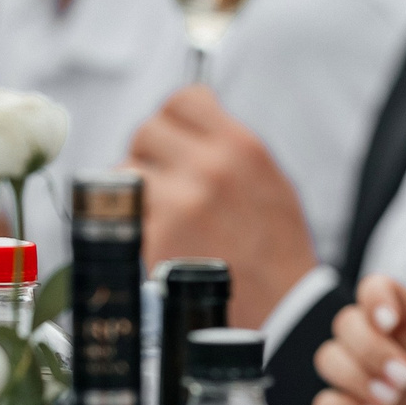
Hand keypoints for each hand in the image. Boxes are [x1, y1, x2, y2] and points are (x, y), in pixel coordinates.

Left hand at [126, 84, 314, 327]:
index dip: (173, 117)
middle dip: (149, 152)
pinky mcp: (156, 237)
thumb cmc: (276, 244)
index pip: (183, 100)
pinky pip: (124, 213)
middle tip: (162, 177)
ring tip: (158, 209)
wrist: (281, 303)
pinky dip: (134, 223)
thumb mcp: (268, 177)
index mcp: (240, 146)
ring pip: (125, 170)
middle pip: (147, 130)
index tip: (174, 135)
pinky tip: (158, 235)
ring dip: (135, 187)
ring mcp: (179, 202)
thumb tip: (187, 126)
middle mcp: (209, 167)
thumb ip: (227, 145)